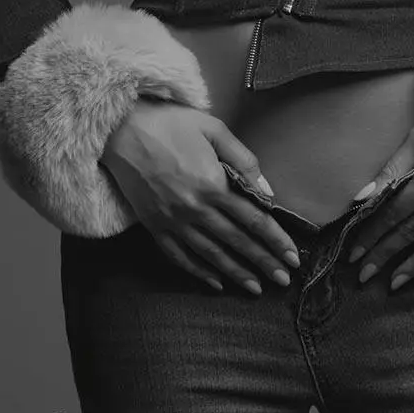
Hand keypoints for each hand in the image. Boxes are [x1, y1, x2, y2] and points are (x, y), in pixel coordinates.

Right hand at [99, 101, 300, 293]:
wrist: (121, 130)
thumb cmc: (170, 123)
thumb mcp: (213, 129)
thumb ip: (243, 160)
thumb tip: (265, 190)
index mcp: (213, 184)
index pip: (254, 220)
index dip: (276, 241)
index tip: (293, 257)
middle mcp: (195, 209)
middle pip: (237, 242)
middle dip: (263, 263)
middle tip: (283, 281)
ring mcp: (173, 221)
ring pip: (210, 255)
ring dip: (235, 273)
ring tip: (255, 289)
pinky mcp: (154, 226)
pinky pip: (179, 257)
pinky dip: (198, 272)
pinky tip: (214, 283)